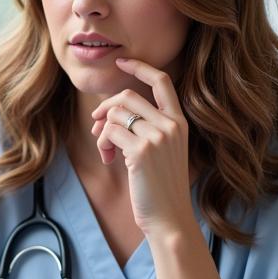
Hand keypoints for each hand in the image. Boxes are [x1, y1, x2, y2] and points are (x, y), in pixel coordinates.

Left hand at [89, 57, 195, 239]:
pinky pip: (109, 132)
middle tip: (97, 129)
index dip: (140, 67)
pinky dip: (102, 144)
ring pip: (115, 114)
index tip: (121, 62)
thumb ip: (147, 127)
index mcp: (180, 121)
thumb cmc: (160, 187)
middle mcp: (172, 124)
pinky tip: (108, 160)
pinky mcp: (142, 150)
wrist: (169, 217)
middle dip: (105, 109)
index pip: (162, 81)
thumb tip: (109, 111)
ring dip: (102, 132)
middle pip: (127, 96)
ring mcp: (158, 136)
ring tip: (107, 152)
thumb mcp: (161, 151)